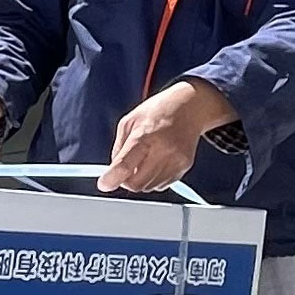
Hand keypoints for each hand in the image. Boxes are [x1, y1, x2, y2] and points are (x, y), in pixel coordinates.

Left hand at [106, 82, 231, 193]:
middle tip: (125, 169)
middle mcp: (163, 149)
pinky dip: (154, 178)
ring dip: (141, 179)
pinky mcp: (184, 166)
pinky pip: (161, 185)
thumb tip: (113, 172)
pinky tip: (157, 161)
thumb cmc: (158, 111)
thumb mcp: (129, 121)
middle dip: (126, 180)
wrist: (190, 107)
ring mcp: (176, 160)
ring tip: (145, 159)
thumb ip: (119, 148)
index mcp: (145, 135)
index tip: (104, 184)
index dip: (111, 179)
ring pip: (148, 187)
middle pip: (136, 183)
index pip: (125, 165)